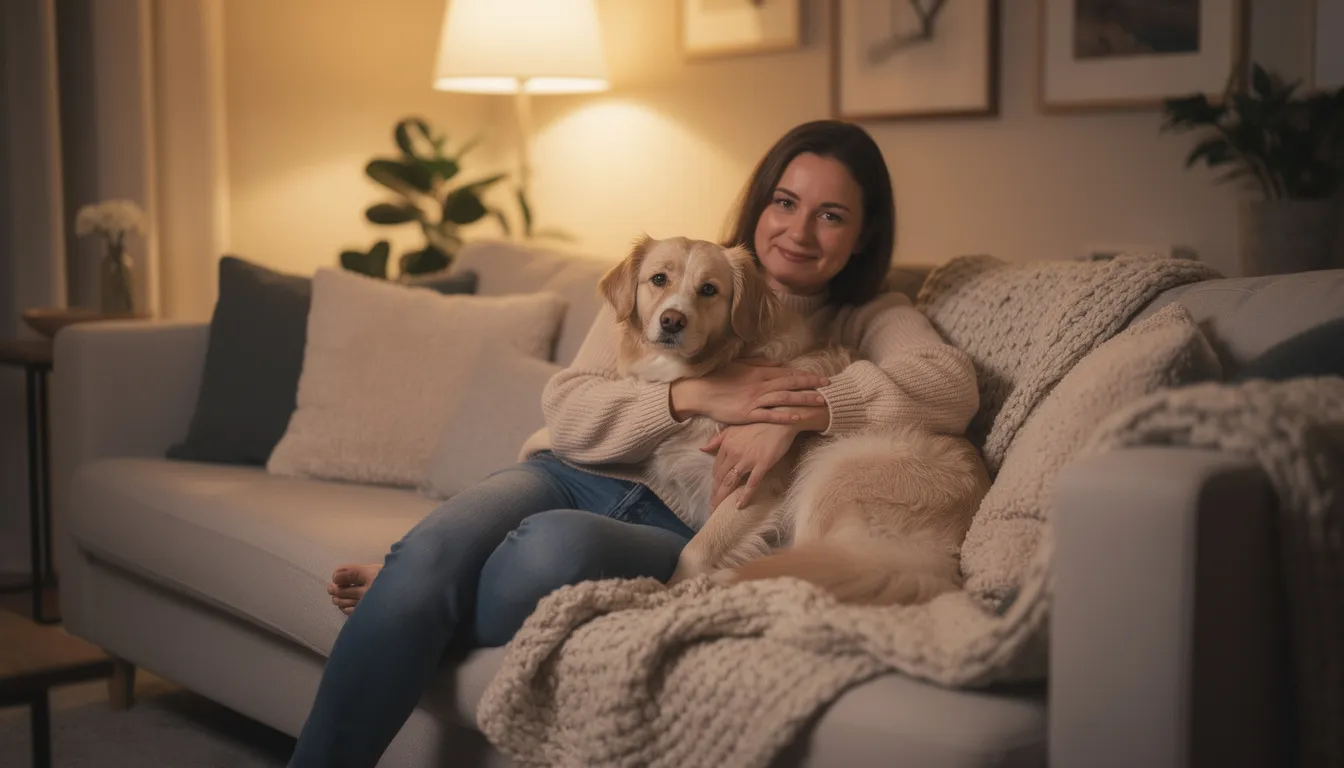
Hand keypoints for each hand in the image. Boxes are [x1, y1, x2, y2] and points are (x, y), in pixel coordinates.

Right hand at [670, 359, 828, 425]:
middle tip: (828, 386)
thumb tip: (777, 362)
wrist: (699, 391)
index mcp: (758, 371)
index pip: (787, 373)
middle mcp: (760, 384)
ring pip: (784, 398)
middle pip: (790, 383)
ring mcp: (754, 399)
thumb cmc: (717, 377)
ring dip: (804, 399)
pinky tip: (798, 416)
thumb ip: (759, 363)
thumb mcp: (739, 365)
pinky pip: (770, 415)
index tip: (819, 377)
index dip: (804, 375)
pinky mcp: (748, 414)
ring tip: (821, 401)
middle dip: (811, 384)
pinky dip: (785, 415)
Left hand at [702, 421, 802, 509]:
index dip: (714, 481)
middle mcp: (734, 453)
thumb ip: (717, 439)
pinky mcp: (762, 464)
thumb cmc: (758, 423)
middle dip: (715, 493)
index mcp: (727, 444)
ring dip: (723, 496)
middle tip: (712, 506)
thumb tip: (702, 448)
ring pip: (731, 482)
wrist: (780, 420)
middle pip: (721, 477)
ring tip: (718, 508)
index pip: (716, 467)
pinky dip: (745, 496)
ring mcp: (748, 459)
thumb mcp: (733, 428)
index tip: (713, 490)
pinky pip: (751, 484)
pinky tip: (739, 505)